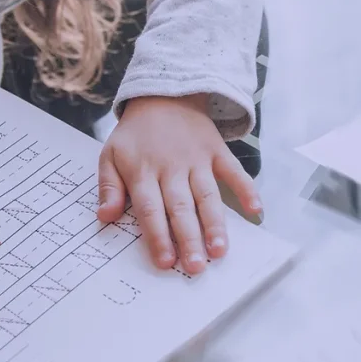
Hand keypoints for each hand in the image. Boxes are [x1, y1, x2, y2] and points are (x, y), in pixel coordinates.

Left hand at [96, 95, 261, 274]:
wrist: (164, 93)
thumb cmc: (136, 133)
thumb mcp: (110, 154)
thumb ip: (108, 186)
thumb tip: (104, 216)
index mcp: (143, 172)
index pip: (150, 209)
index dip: (158, 236)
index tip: (166, 261)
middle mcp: (172, 168)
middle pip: (181, 207)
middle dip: (189, 238)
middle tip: (197, 267)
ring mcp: (197, 159)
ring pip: (207, 195)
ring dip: (215, 223)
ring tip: (220, 250)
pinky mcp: (216, 151)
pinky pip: (234, 171)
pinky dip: (247, 189)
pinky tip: (256, 209)